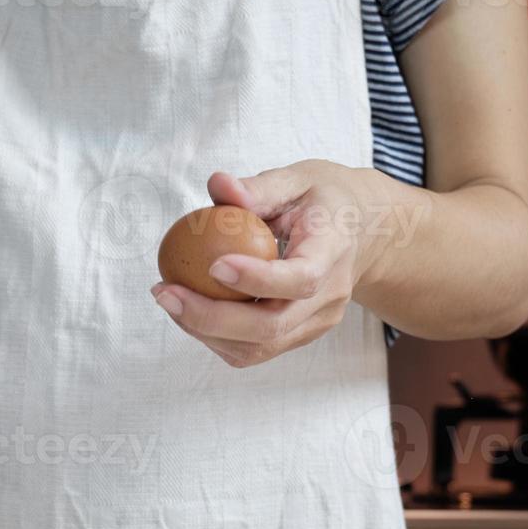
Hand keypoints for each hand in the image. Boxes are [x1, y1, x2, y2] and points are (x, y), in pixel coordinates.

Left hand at [151, 162, 390, 368]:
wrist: (362, 235)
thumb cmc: (324, 201)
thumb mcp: (298, 179)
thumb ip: (259, 187)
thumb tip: (218, 185)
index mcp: (334, 253)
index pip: (301, 280)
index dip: (257, 280)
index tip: (213, 265)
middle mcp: (330, 298)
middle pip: (271, 327)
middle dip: (210, 318)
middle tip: (165, 292)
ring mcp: (316, 323)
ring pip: (257, 347)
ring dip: (204, 331)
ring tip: (169, 298)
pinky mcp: (299, 335)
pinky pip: (253, 349)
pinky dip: (214, 336)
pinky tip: (188, 309)